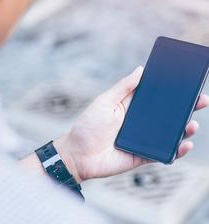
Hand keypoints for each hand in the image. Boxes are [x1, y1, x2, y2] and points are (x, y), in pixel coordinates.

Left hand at [54, 66, 208, 182]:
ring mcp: (142, 140)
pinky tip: (184, 144)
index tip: (187, 83)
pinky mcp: (142, 156)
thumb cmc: (88, 126)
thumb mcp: (104, 102)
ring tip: (192, 123)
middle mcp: (138, 123)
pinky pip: (163, 153)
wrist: (78, 155)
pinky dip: (176, 150)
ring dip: (184, 129)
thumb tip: (141, 69)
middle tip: (201, 101)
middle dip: (184, 108)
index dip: (170, 92)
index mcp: (130, 108)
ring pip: (168, 134)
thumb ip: (123, 88)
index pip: (155, 97)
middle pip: (166, 115)